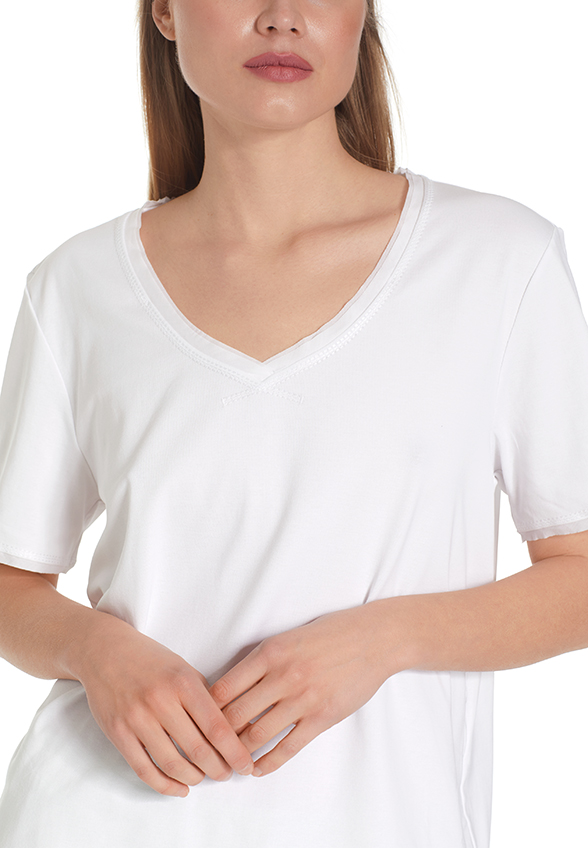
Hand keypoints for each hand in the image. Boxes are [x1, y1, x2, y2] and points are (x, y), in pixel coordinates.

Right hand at [76, 614, 254, 795]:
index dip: (234, 752)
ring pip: (172, 763)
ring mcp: (137, 718)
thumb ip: (206, 697)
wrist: (106, 651)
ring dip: (194, 778)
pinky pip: (144, 769)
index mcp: (183, 683)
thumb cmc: (151, 661)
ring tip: (204, 778)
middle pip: (197, 749)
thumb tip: (235, 728)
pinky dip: (165, 785)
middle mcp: (161, 701)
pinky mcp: (118, 733)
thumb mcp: (184, 669)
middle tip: (227, 774)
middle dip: (218, 769)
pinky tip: (179, 787)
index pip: (216, 727)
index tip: (245, 765)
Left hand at [209, 603, 403, 776]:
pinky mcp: (322, 717)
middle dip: (217, 735)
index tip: (199, 719)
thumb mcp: (288, 637)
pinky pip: (288, 747)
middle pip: (235, 714)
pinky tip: (257, 769)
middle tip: (208, 747)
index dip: (206, 708)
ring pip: (258, 735)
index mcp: (270, 652)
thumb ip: (262, 660)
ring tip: (229, 762)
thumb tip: (233, 686)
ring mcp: (303, 699)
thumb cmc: (330, 633)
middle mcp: (282, 676)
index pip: (224, 687)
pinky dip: (268, 763)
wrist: (373, 638)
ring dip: (239, 753)